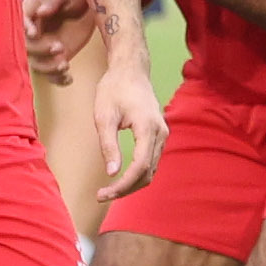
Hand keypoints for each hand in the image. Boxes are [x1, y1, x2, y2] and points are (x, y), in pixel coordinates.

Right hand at [21, 0, 96, 81]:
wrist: (89, 5)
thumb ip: (54, 0)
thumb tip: (41, 12)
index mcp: (29, 11)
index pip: (19, 22)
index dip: (24, 29)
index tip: (35, 34)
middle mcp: (33, 31)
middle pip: (26, 47)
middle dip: (40, 50)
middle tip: (59, 47)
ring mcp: (43, 46)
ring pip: (37, 64)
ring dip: (49, 68)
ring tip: (65, 65)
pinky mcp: (55, 58)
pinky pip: (51, 74)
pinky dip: (58, 79)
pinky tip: (68, 78)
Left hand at [91, 48, 165, 200]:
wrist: (130, 69)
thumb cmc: (114, 88)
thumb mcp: (104, 116)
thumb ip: (108, 145)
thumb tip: (111, 173)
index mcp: (148, 128)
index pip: (140, 166)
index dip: (123, 185)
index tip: (104, 194)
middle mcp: (160, 133)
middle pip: (148, 172)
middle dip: (126, 188)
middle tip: (103, 195)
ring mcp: (162, 134)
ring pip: (151, 169)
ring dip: (132, 183)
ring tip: (109, 190)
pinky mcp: (158, 134)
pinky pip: (151, 161)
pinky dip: (138, 173)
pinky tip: (121, 177)